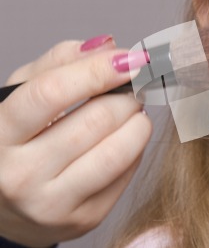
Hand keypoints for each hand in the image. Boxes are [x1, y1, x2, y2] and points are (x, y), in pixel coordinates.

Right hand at [0, 37, 151, 246]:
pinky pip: (127, 174)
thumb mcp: (19, 95)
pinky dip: (135, 149)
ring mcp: (53, 203)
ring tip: (133, 111)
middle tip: (132, 87)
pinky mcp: (84, 219)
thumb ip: (58, 63)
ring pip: (118, 151)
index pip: (51, 93)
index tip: (130, 59)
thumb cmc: (16, 141)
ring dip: (138, 122)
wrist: (7, 205)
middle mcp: (20, 175)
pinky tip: (124, 140)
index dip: (97, 71)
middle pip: (94, 121)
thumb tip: (109, 46)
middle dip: (125, 96)